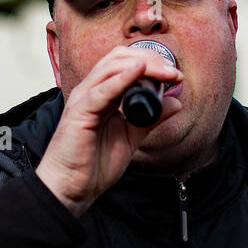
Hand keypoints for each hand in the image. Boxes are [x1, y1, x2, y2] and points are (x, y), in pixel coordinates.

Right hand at [36, 46, 183, 216]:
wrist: (72, 188)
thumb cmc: (93, 163)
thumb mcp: (131, 137)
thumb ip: (150, 118)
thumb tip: (175, 103)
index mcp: (101, 94)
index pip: (125, 63)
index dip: (152, 62)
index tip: (176, 75)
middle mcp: (90, 91)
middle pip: (119, 58)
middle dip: (151, 60)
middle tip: (174, 73)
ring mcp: (83, 100)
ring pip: (111, 67)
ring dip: (143, 66)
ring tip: (166, 74)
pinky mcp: (79, 113)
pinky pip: (102, 90)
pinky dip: (121, 78)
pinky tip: (138, 72)